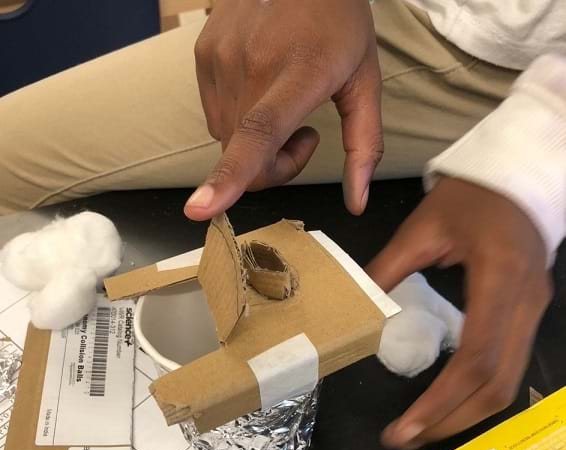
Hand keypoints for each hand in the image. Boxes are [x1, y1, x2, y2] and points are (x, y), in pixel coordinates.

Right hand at [185, 0, 381, 219]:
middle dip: (272, 166)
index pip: (258, 133)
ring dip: (253, 143)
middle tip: (304, 135)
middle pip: (242, 157)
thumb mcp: (365, 82)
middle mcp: (251, 65)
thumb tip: (357, 203)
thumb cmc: (339, 23)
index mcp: (298, 73)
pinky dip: (237, 118)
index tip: (200, 208)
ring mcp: (220, 57)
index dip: (229, 176)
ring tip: (280, 105)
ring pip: (226, 140)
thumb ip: (364, 146)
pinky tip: (259, 88)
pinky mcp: (202, 54)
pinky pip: (215, 116)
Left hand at [366, 177, 551, 449]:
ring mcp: (534, 310)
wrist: (514, 176)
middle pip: (497, 383)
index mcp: (499, 279)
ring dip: (467, 412)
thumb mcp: (421, 228)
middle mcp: (526, 304)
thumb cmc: (467, 196)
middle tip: (406, 436)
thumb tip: (358, 308)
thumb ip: (388, 269)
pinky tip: (449, 399)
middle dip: (451, 419)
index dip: (441, 400)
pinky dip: (479, 391)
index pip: (475, 357)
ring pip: (509, 381)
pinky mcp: (530, 312)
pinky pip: (510, 365)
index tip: (405, 426)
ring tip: (422, 426)